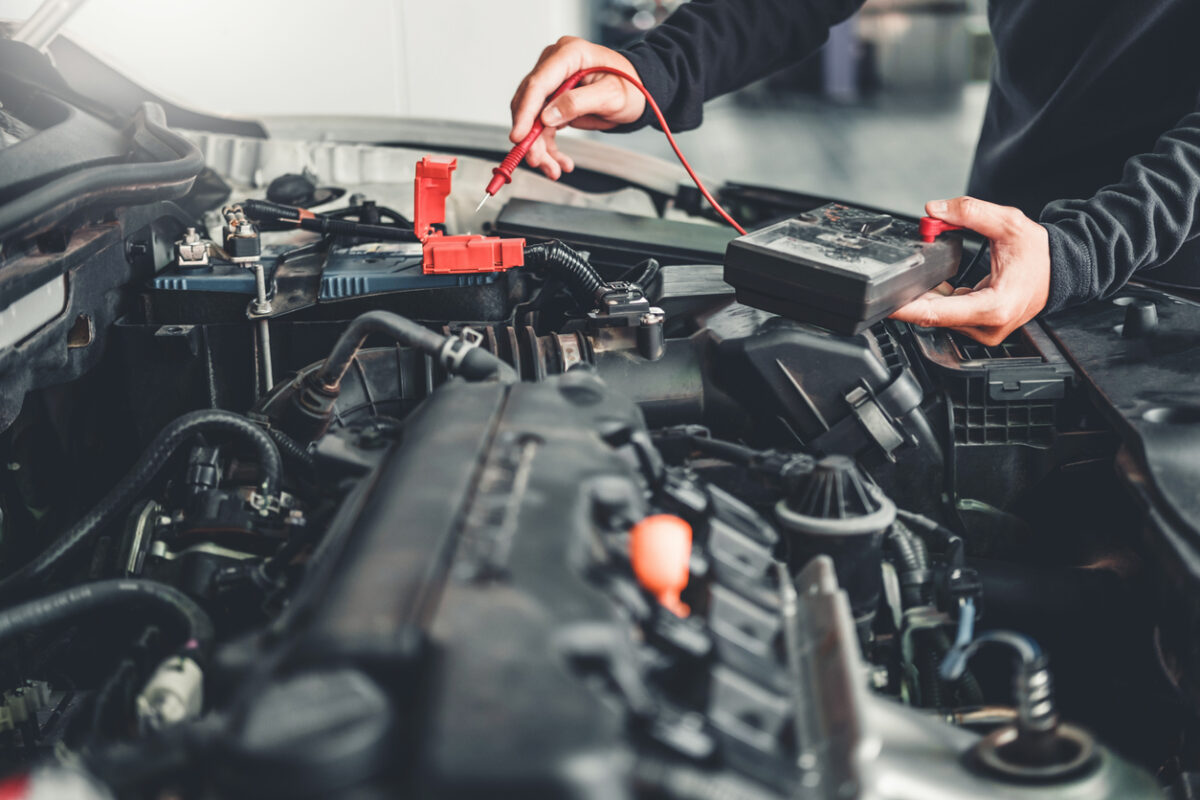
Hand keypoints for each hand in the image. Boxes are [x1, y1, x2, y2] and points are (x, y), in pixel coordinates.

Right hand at [509, 36, 647, 179]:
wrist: (637, 93)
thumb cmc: (630, 87)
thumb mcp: (611, 96)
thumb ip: (577, 103)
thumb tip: (547, 117)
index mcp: (569, 54)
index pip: (538, 84)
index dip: (525, 112)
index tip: (518, 137)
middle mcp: (554, 65)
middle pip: (530, 103)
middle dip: (532, 137)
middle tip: (537, 161)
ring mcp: (552, 82)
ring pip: (533, 119)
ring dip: (540, 148)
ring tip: (553, 169)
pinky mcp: (552, 100)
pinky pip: (542, 126)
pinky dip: (547, 147)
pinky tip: (558, 162)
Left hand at [890, 197, 1050, 345]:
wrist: (1061, 270)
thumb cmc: (1040, 254)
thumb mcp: (1008, 223)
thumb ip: (970, 212)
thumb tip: (935, 210)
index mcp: (994, 307)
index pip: (937, 314)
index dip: (906, 309)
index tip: (885, 303)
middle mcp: (988, 327)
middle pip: (934, 316)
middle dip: (912, 295)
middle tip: (895, 277)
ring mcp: (985, 332)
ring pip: (941, 318)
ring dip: (928, 297)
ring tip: (922, 276)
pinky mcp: (982, 330)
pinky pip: (950, 317)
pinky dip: (940, 301)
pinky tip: (938, 286)